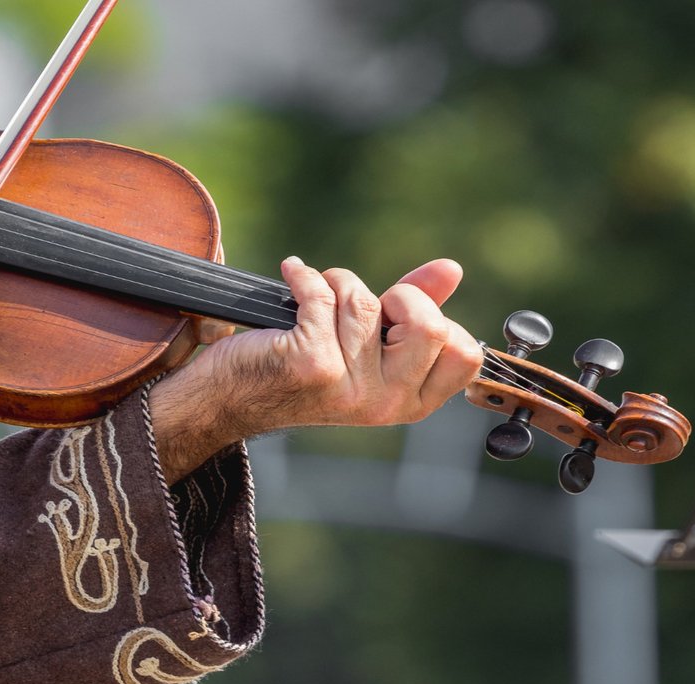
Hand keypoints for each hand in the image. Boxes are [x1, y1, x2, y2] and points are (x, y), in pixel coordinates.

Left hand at [150, 258, 482, 478]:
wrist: (229, 399)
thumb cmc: (301, 368)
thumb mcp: (367, 345)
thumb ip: (414, 310)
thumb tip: (450, 270)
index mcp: (411, 402)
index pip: (465, 353)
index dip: (433, 318)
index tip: (395, 318)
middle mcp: (386, 403)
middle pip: (430, 325)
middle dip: (395, 297)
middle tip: (360, 306)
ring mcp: (349, 387)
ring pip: (365, 301)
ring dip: (335, 283)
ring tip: (313, 301)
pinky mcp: (312, 365)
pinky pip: (323, 293)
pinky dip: (302, 276)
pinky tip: (292, 277)